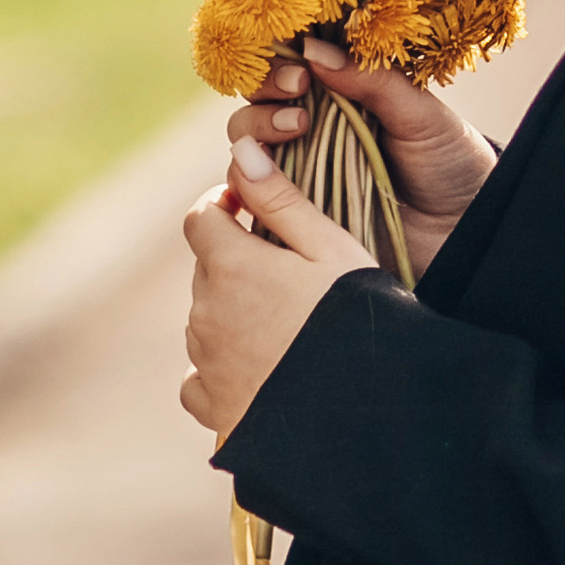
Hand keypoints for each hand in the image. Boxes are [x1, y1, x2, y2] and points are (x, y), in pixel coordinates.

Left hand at [179, 145, 376, 440]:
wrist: (363, 414)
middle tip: (292, 270)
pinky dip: (221, 364)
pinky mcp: (213, 407)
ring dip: (232, 309)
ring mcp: (205, 364)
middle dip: (237, 259)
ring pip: (205, 318)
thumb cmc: (355, 320)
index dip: (226, 205)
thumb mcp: (331, 249)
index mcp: (232, 267)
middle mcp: (206, 314)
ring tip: (288, 321)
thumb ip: (281, 198)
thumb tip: (241, 150)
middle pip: (206, 268)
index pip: (200, 218)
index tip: (254, 210)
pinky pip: (201, 375)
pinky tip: (261, 366)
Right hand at [227, 31, 500, 273]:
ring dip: (258, 123)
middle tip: (299, 88)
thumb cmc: (448, 161)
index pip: (296, 58)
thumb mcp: (421, 115)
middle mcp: (314, 121)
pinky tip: (266, 172)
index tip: (303, 58)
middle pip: (259, 92)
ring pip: (246, 135)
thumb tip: (314, 49)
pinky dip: (245, 175)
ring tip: (297, 127)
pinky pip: (250, 187)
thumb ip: (374, 81)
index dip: (286, 51)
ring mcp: (299, 163)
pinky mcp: (291, 205)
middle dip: (268, 83)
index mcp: (345, 88)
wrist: (460, 230)